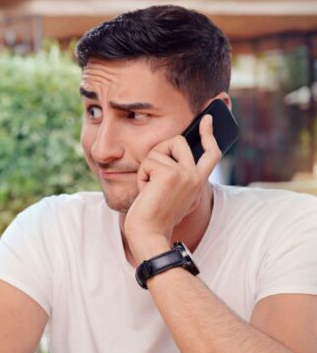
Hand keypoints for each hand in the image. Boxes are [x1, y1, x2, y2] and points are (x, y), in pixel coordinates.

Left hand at [124, 114, 221, 259]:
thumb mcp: (171, 194)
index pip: (210, 153)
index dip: (208, 134)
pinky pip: (148, 161)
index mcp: (198, 182)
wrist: (149, 234)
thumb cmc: (154, 217)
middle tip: (151, 175)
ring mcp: (186, 174)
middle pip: (177, 141)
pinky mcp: (171, 174)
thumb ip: (176, 175)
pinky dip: (141, 176)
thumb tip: (170, 152)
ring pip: (160, 149)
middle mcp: (196, 177)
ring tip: (149, 188)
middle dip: (159, 151)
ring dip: (147, 167)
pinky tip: (145, 192)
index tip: (206, 118)